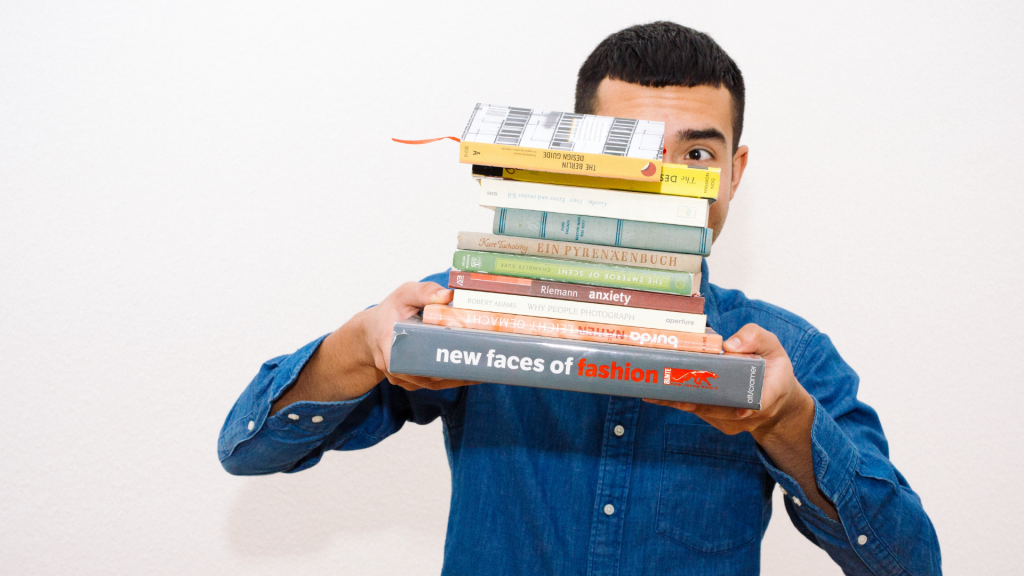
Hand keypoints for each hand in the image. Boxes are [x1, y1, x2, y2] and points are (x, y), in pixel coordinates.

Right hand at [361, 281, 480, 391]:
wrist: (372, 332)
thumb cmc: (389, 312)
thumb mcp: (404, 294)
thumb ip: (424, 291)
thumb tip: (449, 296)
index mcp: (390, 344)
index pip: (411, 361)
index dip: (435, 364)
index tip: (457, 360)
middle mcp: (395, 367)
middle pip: (427, 375)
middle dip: (454, 372)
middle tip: (480, 364)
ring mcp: (403, 378)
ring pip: (432, 383)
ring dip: (456, 379)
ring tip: (482, 370)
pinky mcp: (411, 381)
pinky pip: (432, 384)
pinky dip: (451, 379)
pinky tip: (471, 374)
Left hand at [644, 323, 814, 442]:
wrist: (777, 398)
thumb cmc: (772, 368)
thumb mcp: (771, 345)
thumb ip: (754, 338)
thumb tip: (729, 345)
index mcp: (769, 394)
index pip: (755, 404)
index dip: (737, 406)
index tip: (722, 404)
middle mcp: (749, 413)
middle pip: (718, 409)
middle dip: (691, 397)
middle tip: (664, 387)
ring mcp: (734, 422)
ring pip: (704, 412)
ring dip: (679, 401)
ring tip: (652, 389)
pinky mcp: (722, 424)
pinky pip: (700, 412)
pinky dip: (681, 402)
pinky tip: (658, 394)